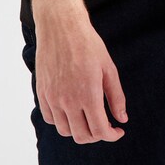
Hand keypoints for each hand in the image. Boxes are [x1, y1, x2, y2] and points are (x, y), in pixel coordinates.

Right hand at [34, 15, 128, 143]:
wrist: (61, 27)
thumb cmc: (88, 45)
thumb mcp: (109, 69)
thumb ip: (116, 97)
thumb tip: (122, 119)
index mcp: (88, 95)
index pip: (100, 131)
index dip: (112, 136)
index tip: (118, 131)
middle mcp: (68, 100)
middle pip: (82, 136)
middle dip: (97, 136)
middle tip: (105, 125)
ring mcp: (52, 98)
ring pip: (65, 131)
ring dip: (79, 130)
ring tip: (88, 118)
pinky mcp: (42, 93)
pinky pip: (50, 119)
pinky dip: (62, 121)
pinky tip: (72, 111)